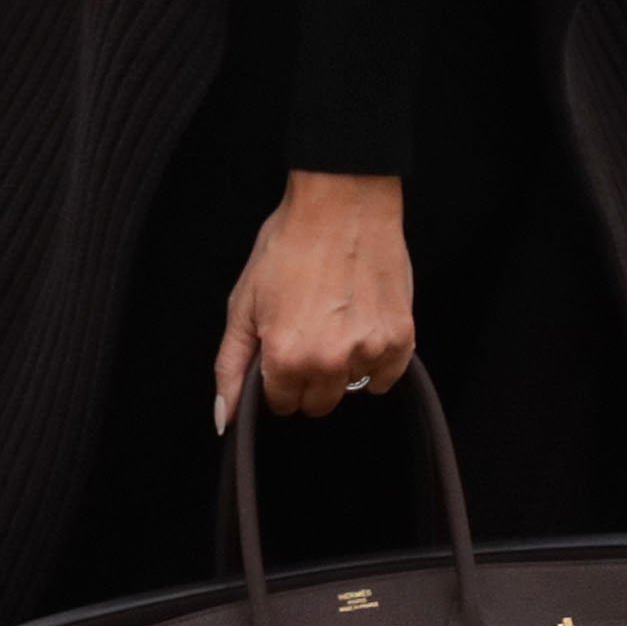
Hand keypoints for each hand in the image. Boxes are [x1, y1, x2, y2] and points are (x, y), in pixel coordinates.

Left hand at [214, 171, 410, 427]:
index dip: (276, 380)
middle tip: (307, 336)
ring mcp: (368, 351)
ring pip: (350, 389)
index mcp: (284, 356)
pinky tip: (360, 327)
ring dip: (341, 368)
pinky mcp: (401, 339)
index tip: (281, 352)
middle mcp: (328, 362)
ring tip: (334, 323)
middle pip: (316, 404)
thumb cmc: (288, 246)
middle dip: (306, 380)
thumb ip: (230, 367)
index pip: (281, 404)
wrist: (342, 205)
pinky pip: (386, 378)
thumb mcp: (243, 305)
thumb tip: (225, 419)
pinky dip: (374, 361)